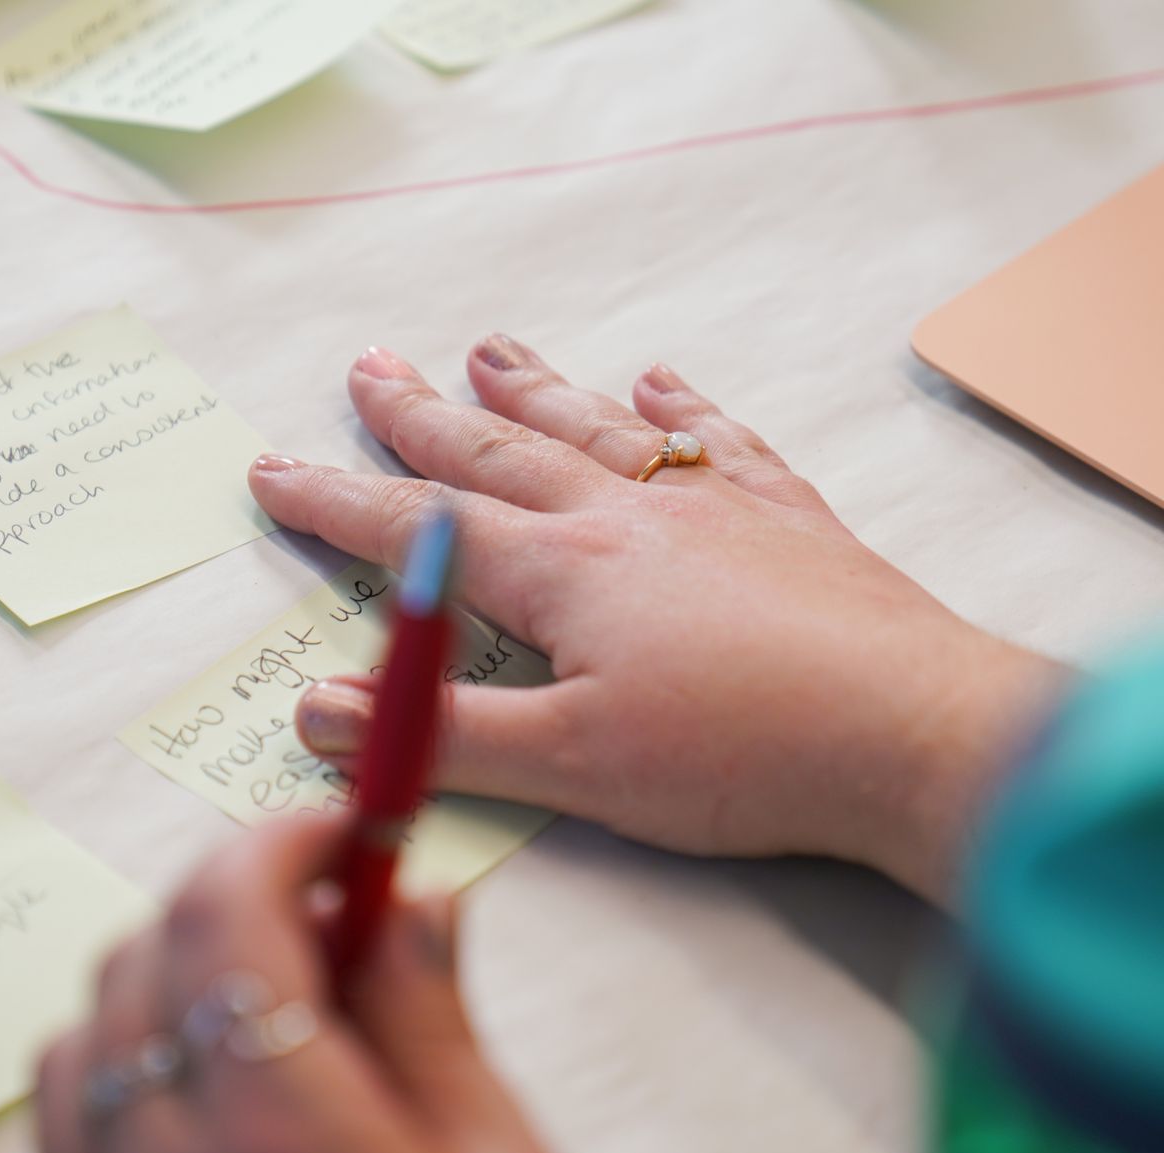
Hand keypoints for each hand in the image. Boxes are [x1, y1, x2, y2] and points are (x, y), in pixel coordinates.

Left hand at [36, 817, 627, 1152]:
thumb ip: (434, 1022)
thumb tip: (409, 903)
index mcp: (278, 1136)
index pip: (226, 910)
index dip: (281, 842)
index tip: (339, 836)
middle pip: (143, 959)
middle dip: (230, 910)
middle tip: (331, 929)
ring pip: (80, 1044)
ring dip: (163, 994)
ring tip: (276, 1026)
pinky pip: (65, 1146)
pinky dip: (121, 1088)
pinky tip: (218, 1124)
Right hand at [247, 336, 1069, 902]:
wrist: (914, 734)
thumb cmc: (739, 757)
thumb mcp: (572, 767)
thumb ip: (442, 733)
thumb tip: (317, 711)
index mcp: (563, 574)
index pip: (421, 532)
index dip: (336, 504)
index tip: (273, 470)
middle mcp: (626, 518)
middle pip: (500, 454)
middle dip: (421, 417)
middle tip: (369, 368)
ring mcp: (712, 507)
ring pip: (600, 429)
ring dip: (535, 389)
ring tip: (485, 349)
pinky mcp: (787, 519)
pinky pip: (720, 441)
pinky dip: (682, 406)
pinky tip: (659, 380)